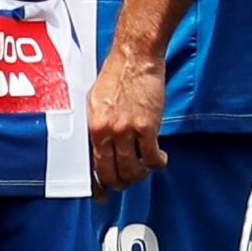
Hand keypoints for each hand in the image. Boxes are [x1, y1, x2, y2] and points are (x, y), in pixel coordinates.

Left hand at [86, 46, 169, 191]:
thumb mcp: (94, 102)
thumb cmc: (116, 75)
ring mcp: (126, 130)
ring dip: (141, 174)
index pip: (90, 167)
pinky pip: (152, 157)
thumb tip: (96, 150)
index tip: (103, 194)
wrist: (135, 56)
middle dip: (122, 183)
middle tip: (130, 179)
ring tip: (146, 167)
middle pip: (112, 174)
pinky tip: (161, 158)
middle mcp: (105, 132)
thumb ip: (95, 127)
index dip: (97, 186)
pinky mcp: (147, 127)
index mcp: (90, 127)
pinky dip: (158, 163)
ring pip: (133, 170)